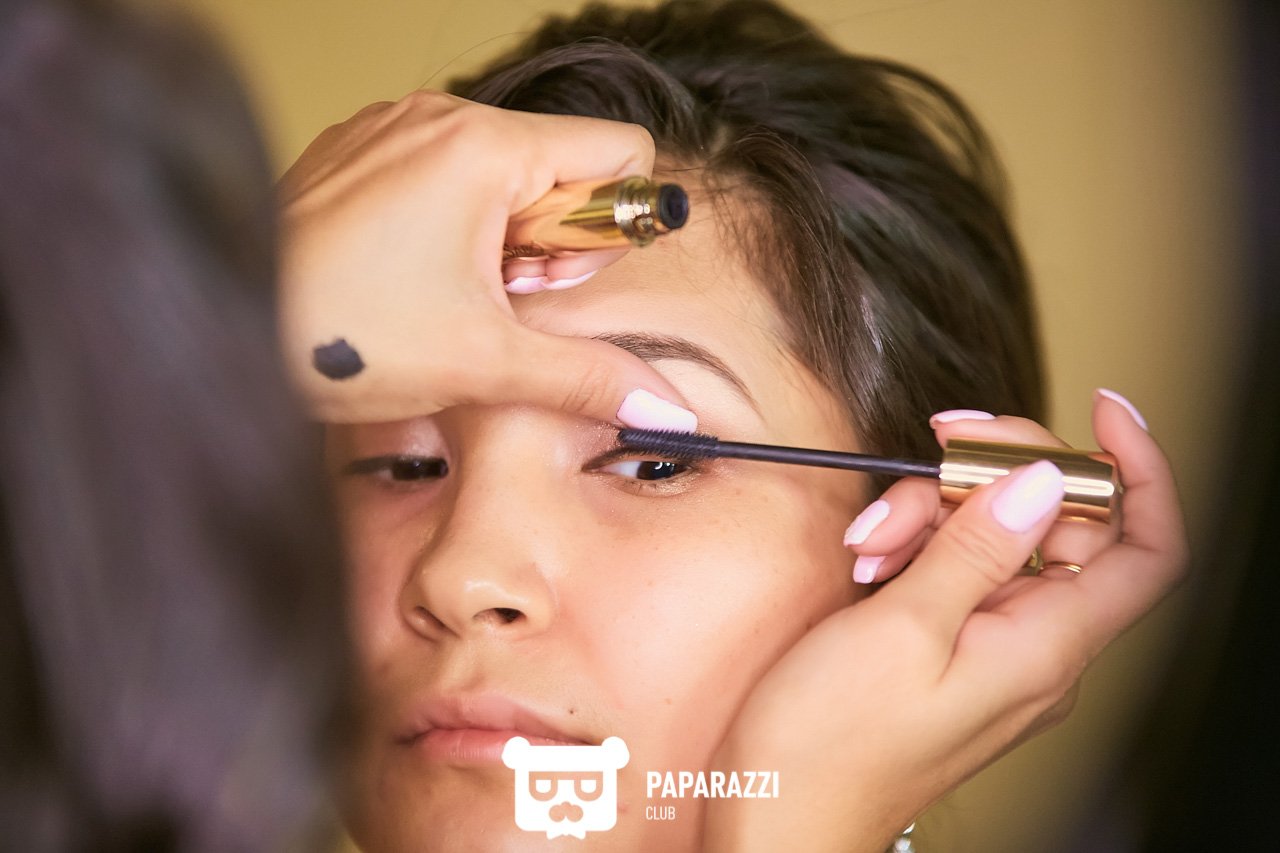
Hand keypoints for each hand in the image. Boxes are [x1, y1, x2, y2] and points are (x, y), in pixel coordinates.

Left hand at [278, 90, 694, 426]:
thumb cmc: (337, 337)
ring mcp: (390, 129)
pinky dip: (450, 226)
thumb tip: (664, 407)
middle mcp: (438, 118)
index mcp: (483, 147)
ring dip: (500, 239)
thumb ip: (588, 379)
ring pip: (499, 173)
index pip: (619, 153)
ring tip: (449, 296)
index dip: (611, 227)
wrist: (215, 334)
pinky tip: (410, 280)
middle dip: (548, 242)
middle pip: (558, 164)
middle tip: (499, 300)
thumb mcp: (484, 363)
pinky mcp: (357, 153)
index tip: (557, 282)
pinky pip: (440, 173)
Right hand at [703, 390, 1187, 851]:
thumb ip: (977, 549)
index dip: (1139, 471)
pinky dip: (914, 545)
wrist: (778, 814)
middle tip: (934, 452)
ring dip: (932, 513)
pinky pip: (955, 571)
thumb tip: (1041, 481)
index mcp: (1045, 647)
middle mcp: (1033, 647)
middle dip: (991, 477)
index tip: (1102, 411)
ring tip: (872, 540)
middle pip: (1059, 525)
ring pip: (995, 539)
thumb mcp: (902, 630)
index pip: (1145, 548)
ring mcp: (990, 647)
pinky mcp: (948, 647)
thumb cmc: (831, 746)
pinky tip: (869, 559)